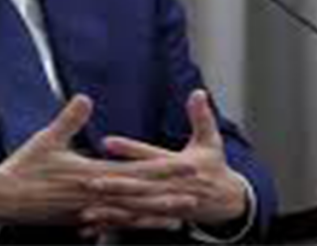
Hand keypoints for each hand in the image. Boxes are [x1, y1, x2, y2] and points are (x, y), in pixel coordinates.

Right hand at [0, 95, 200, 229]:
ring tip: (181, 214)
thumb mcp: (46, 139)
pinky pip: (113, 223)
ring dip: (156, 214)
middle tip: (197, 193)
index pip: (135, 173)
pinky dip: (133, 224)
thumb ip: (69, 120)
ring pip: (130, 215)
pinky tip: (146, 224)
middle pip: (140, 197)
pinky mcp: (81, 219)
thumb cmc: (23, 167)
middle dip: (170, 194)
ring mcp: (89, 211)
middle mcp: (94, 196)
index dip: (163, 170)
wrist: (3, 199)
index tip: (186, 166)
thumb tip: (85, 99)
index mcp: (90, 174)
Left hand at [85, 90, 247, 232]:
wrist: (227, 201)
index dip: (130, 149)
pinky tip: (94, 224)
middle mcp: (170, 187)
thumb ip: (201, 116)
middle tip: (90, 181)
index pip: (150, 156)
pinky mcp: (161, 217)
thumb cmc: (214, 166)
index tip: (107, 141)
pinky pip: (134, 222)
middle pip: (139, 185)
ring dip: (111, 208)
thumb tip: (198, 92)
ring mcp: (165, 205)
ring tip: (88, 207)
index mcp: (178, 165)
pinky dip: (114, 223)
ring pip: (134, 207)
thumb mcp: (211, 140)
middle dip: (115, 184)